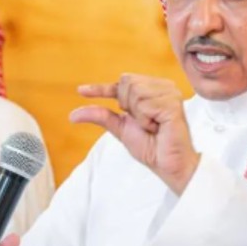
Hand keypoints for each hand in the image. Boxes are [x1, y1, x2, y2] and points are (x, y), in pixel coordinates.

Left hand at [69, 74, 199, 194]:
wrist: (168, 164)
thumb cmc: (150, 147)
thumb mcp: (120, 129)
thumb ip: (101, 116)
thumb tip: (73, 115)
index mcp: (150, 90)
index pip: (121, 82)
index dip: (101, 88)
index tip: (80, 91)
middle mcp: (161, 87)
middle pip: (127, 81)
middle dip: (127, 105)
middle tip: (144, 122)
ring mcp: (169, 93)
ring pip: (135, 91)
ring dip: (138, 114)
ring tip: (153, 125)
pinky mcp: (173, 103)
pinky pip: (145, 104)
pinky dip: (146, 119)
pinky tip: (158, 126)